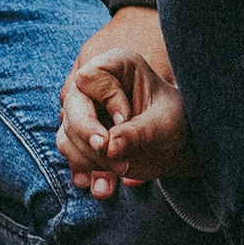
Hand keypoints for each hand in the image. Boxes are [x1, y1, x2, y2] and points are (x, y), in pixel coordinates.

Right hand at [58, 5, 190, 194]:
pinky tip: (107, 179)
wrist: (176, 144)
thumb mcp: (164, 126)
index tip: (126, 118)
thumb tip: (108, 147)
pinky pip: (69, 148)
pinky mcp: (80, 133)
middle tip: (110, 154)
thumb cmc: (175, 124)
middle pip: (72, 105)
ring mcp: (84, 109)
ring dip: (90, 156)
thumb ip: (138, 133)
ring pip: (67, 132)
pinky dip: (85, 165)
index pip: (91, 78)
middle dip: (89, 134)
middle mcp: (95, 84)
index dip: (105, 100)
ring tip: (123, 168)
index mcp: (118, 65)